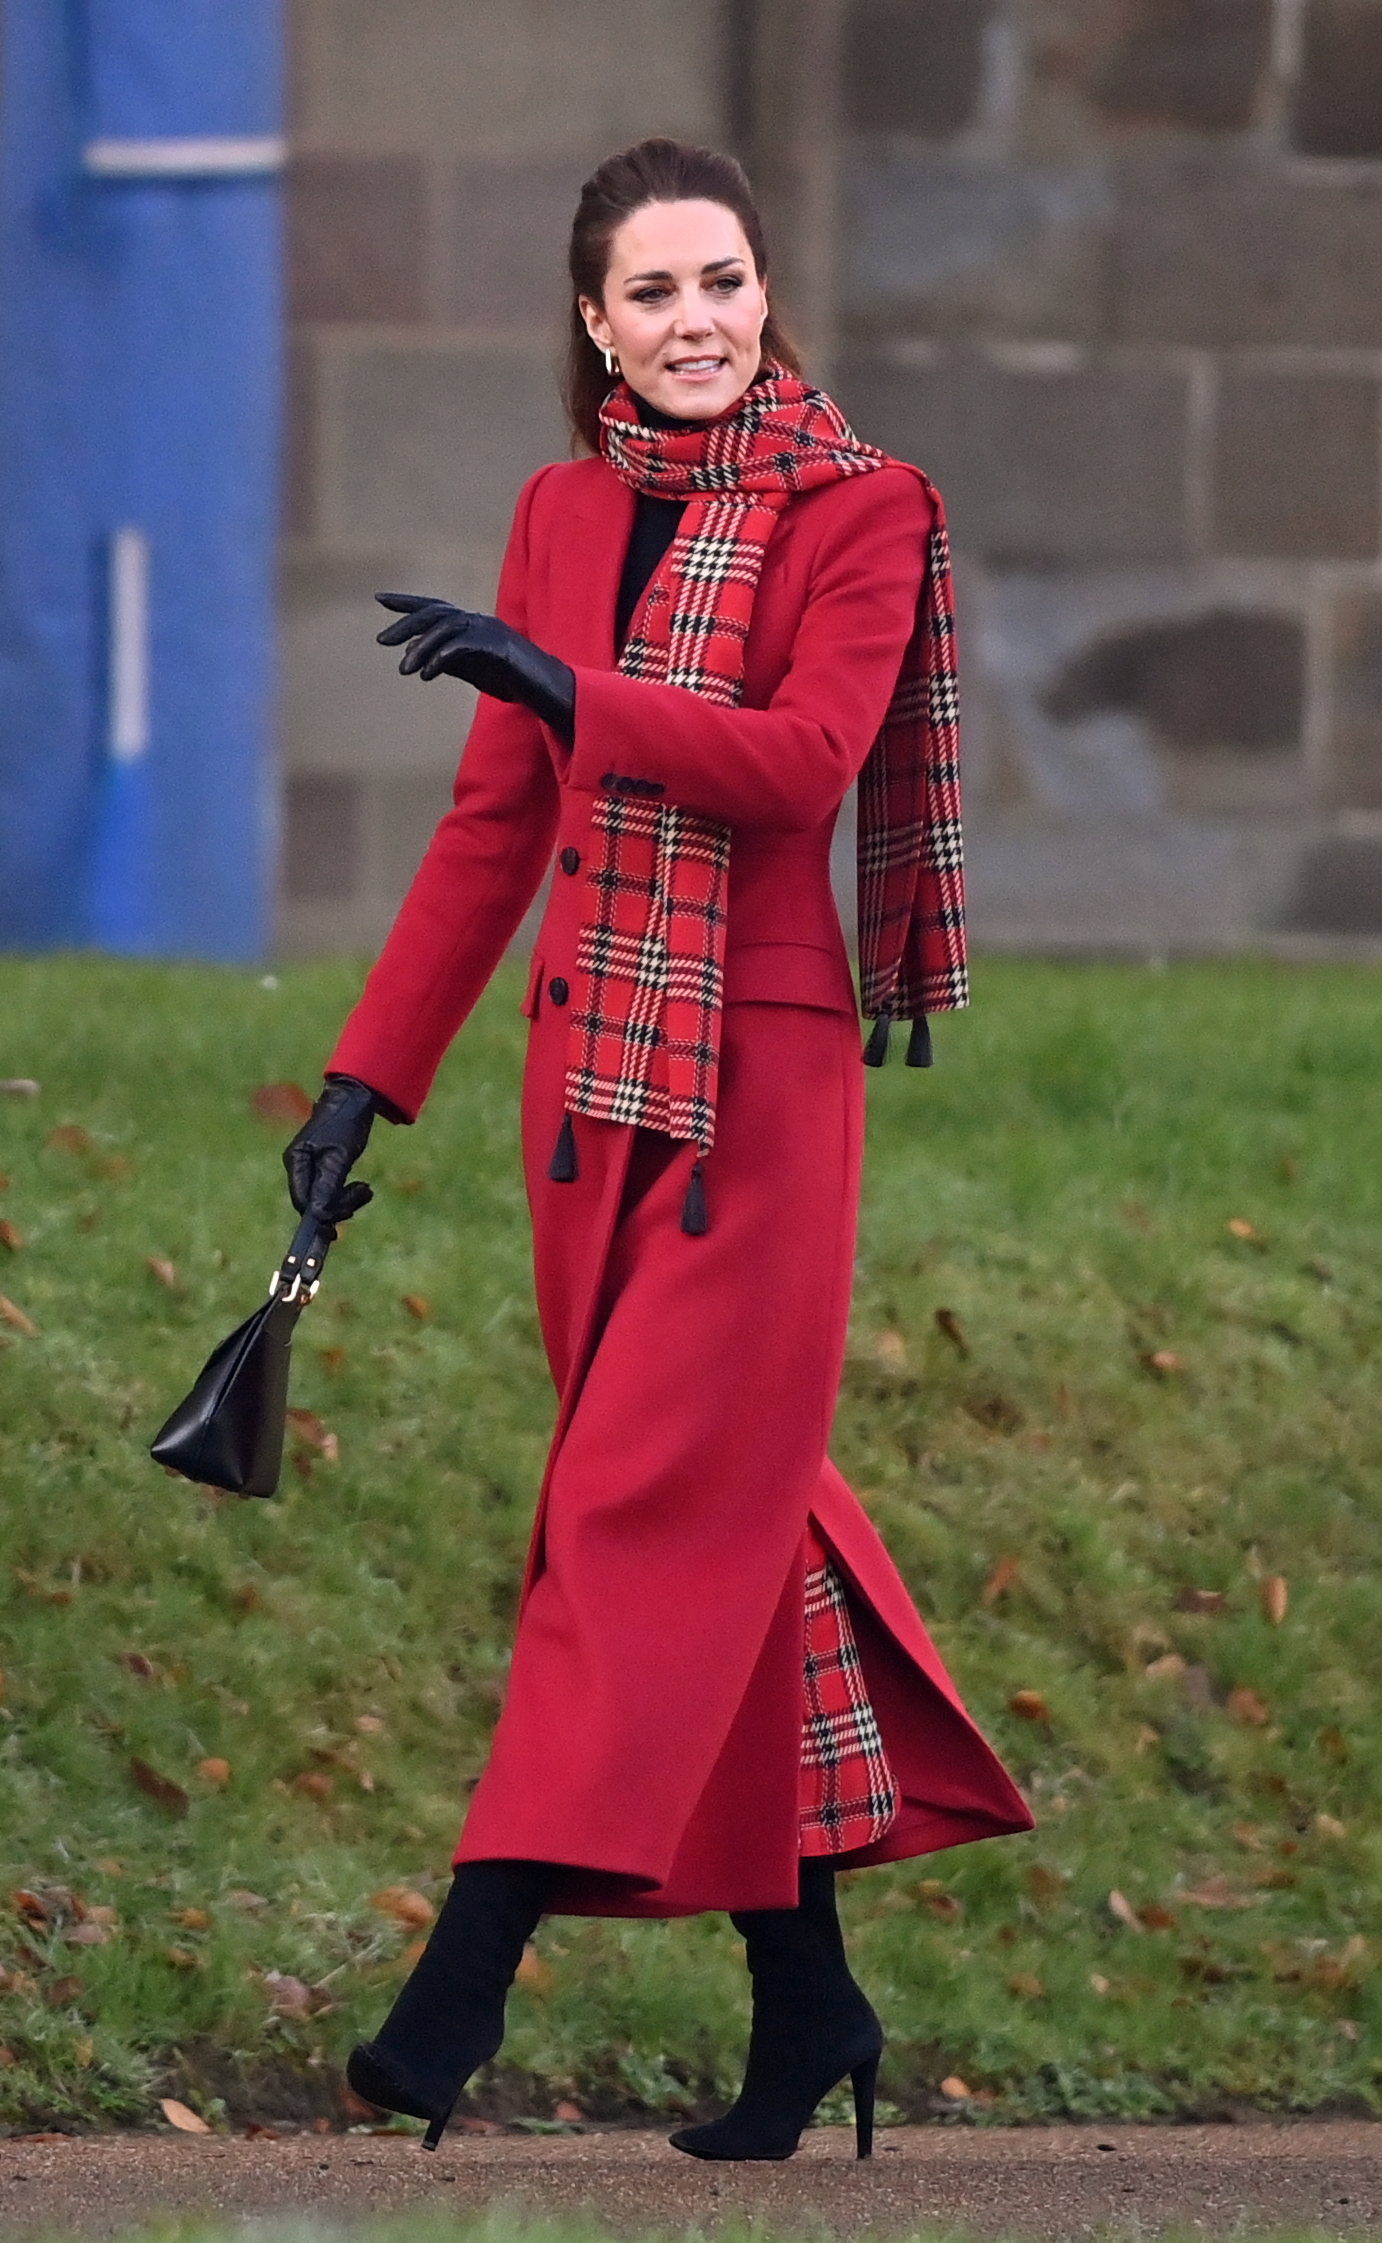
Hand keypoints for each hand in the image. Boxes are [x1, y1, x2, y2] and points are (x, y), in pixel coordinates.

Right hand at [283, 1077, 379, 1225]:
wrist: (354, 1099)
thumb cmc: (346, 1124)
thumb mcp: (340, 1156)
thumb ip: (328, 1186)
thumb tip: (319, 1216)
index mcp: (296, 1161)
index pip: (301, 1202)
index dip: (317, 1219)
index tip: (333, 1235)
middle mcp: (298, 1166)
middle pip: (313, 1203)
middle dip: (339, 1206)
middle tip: (364, 1193)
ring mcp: (309, 1167)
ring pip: (324, 1199)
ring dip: (347, 1200)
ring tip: (366, 1190)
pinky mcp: (322, 1168)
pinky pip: (331, 1191)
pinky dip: (347, 1193)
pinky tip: (363, 1188)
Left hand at [375, 593, 574, 739]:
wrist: (549, 690)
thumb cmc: (513, 680)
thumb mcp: (474, 670)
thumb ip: (449, 660)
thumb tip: (419, 656)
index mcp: (472, 623)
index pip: (435, 607)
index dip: (407, 602)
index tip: (380, 599)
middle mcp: (479, 620)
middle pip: (435, 613)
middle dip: (405, 624)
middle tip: (381, 641)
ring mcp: (490, 631)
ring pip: (447, 628)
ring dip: (421, 648)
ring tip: (404, 670)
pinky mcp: (499, 647)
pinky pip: (463, 646)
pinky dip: (442, 658)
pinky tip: (427, 674)